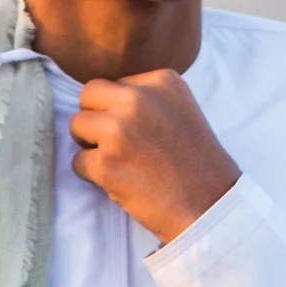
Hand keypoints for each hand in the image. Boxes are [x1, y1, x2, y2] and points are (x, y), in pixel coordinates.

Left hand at [68, 71, 240, 240]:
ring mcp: (119, 130)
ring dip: (90, 146)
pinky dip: (91, 175)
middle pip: (88, 95)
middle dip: (95, 119)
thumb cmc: (196, 162)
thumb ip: (148, 98)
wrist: (209, 205)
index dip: (118, 110)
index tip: (138, 133)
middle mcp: (137, 98)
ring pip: (76, 125)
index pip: (114, 85)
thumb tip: (106, 101)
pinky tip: (119, 181)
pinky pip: (76, 161)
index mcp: (160, 81)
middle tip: (114, 143)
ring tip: (118, 162)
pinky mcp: (106, 162)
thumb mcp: (180, 108)